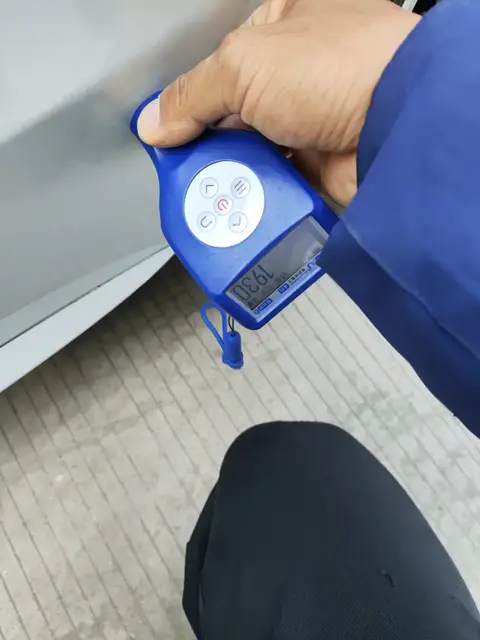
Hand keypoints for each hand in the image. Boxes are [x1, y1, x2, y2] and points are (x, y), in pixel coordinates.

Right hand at [137, 0, 418, 205]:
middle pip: (235, 112)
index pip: (223, 64)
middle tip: (187, 160)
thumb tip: (156, 121)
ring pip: (253, 151)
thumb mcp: (244, 64)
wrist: (397, 128)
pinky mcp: (320, 163)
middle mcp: (301, 73)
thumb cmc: (342, 69)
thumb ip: (194, 92)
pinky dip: (257, 190)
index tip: (169, 126)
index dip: (193, 96)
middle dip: (210, 139)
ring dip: (232, 169)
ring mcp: (312, 119)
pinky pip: (275, 180)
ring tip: (213, 181)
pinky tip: (242, 194)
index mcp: (286, 27)